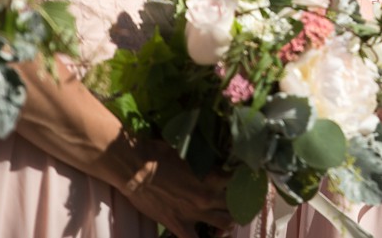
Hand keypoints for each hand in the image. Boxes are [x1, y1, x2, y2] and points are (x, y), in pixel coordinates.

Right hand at [116, 141, 232, 237]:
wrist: (135, 170)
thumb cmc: (159, 154)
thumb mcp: (188, 152)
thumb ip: (205, 159)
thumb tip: (215, 156)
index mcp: (212, 176)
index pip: (239, 180)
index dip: (243, 179)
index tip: (246, 178)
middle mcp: (208, 196)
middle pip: (235, 204)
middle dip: (239, 202)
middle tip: (239, 201)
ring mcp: (194, 213)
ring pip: (224, 224)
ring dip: (227, 223)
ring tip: (227, 220)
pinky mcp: (178, 225)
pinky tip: (208, 236)